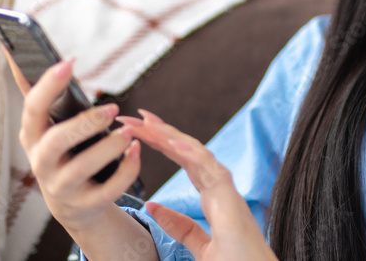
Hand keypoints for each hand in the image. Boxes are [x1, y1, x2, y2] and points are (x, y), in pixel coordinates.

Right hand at [14, 57, 142, 229]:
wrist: (72, 203)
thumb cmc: (62, 151)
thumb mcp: (47, 125)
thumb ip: (38, 91)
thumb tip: (13, 50)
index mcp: (33, 136)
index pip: (32, 108)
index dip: (48, 85)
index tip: (70, 61)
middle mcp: (41, 162)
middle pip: (56, 142)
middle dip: (85, 123)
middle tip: (113, 108)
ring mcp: (62, 187)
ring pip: (83, 167)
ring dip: (110, 146)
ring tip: (129, 132)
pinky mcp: (86, 204)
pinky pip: (109, 189)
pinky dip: (127, 169)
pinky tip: (136, 149)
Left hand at [114, 109, 278, 260]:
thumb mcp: (198, 246)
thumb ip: (179, 226)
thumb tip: (152, 207)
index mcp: (212, 197)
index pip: (183, 161)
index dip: (162, 144)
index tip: (138, 130)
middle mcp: (220, 188)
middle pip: (186, 152)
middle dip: (160, 133)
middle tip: (133, 118)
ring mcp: (227, 192)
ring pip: (196, 154)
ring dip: (170, 136)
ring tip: (147, 122)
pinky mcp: (232, 200)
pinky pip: (210, 169)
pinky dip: (191, 153)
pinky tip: (170, 141)